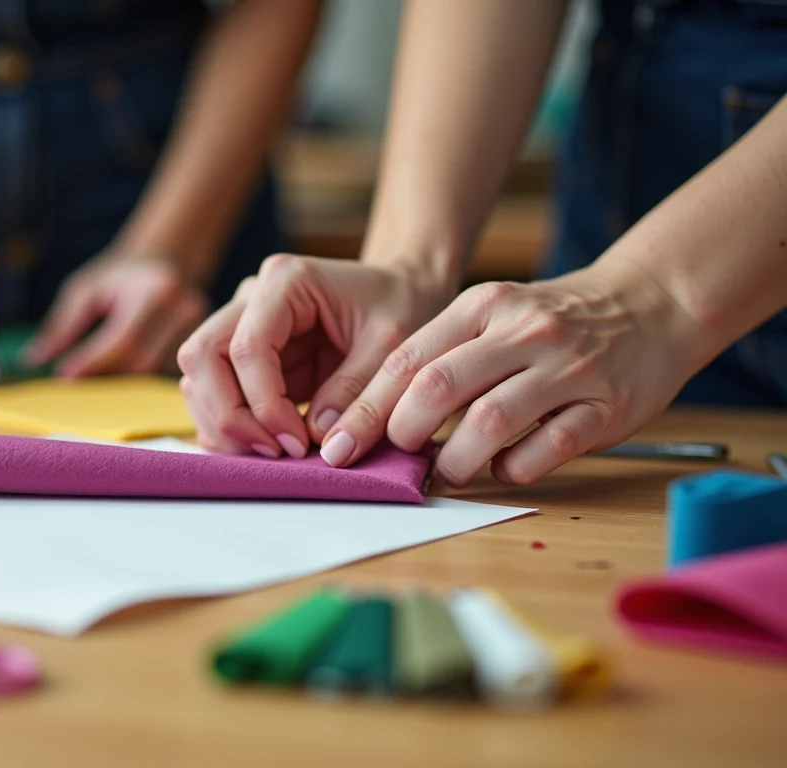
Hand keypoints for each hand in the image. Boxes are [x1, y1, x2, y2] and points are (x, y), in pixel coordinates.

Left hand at [27, 253, 208, 376]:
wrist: (166, 262)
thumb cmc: (120, 277)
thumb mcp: (86, 289)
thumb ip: (63, 325)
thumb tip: (33, 359)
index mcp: (155, 289)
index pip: (125, 337)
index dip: (93, 360)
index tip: (64, 375)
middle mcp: (183, 308)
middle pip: (142, 360)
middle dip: (106, 376)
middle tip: (75, 381)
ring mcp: (198, 329)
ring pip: (155, 373)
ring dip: (121, 383)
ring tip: (96, 380)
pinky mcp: (203, 345)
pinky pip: (166, 375)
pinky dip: (140, 382)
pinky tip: (120, 379)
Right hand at [176, 255, 452, 456]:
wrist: (402, 293)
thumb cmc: (401, 307)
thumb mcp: (394, 347)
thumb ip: (358, 393)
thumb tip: (321, 443)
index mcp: (286, 281)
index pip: (245, 347)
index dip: (262, 403)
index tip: (298, 442)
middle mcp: (251, 297)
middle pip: (200, 357)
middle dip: (229, 414)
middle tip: (275, 452)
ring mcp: (241, 325)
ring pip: (196, 378)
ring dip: (224, 424)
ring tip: (273, 452)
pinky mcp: (242, 356)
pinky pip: (213, 394)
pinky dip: (228, 427)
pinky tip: (264, 446)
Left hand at [319, 260, 704, 484]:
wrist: (650, 305)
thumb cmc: (552, 322)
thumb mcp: (493, 314)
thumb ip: (443, 354)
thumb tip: (377, 418)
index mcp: (483, 306)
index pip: (408, 358)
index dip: (367, 407)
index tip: (341, 445)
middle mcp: (522, 331)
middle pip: (439, 386)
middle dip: (404, 431)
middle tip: (399, 453)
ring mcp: (566, 367)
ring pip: (490, 421)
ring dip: (457, 459)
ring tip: (449, 470)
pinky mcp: (605, 406)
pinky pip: (548, 447)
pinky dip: (515, 468)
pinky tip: (504, 469)